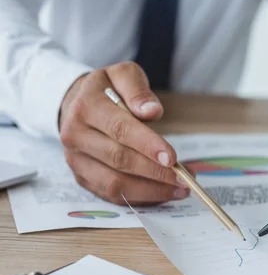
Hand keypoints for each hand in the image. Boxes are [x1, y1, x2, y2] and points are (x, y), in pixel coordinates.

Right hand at [59, 61, 188, 204]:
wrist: (76, 103)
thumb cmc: (107, 90)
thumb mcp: (123, 75)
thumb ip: (138, 90)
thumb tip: (152, 111)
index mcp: (86, 107)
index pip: (119, 129)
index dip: (147, 145)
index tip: (172, 158)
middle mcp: (75, 135)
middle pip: (119, 160)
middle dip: (156, 172)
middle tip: (185, 178)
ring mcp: (76, 160)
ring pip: (115, 183)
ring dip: (151, 191)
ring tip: (180, 190)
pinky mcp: (82, 177)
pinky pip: (112, 195)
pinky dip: (140, 198)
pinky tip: (163, 194)